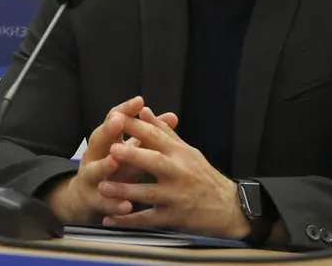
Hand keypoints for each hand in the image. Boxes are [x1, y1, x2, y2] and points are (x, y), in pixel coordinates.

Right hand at [45, 96, 177, 222]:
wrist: (87, 197)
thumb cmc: (115, 168)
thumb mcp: (132, 151)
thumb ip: (149, 135)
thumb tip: (172, 116)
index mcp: (106, 140)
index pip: (114, 120)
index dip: (125, 110)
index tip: (139, 101)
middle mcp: (94, 155)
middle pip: (99, 139)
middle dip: (108, 130)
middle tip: (118, 122)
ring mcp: (90, 177)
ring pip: (94, 170)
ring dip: (103, 165)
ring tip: (113, 162)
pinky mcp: (91, 199)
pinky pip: (102, 201)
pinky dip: (113, 203)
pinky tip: (126, 205)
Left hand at [99, 112, 249, 238]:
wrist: (229, 208)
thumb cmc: (203, 175)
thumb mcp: (188, 150)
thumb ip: (163, 132)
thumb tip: (143, 110)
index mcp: (179, 153)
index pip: (156, 136)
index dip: (136, 127)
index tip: (115, 118)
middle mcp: (178, 173)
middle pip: (154, 162)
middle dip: (132, 156)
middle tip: (111, 150)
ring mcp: (176, 196)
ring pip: (148, 193)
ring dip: (124, 190)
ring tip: (103, 187)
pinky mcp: (173, 217)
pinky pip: (148, 219)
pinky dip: (128, 220)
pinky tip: (111, 218)